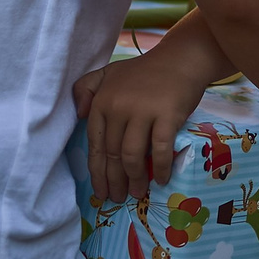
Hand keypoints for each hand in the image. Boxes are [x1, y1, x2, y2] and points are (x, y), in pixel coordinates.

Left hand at [75, 48, 212, 202]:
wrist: (181, 59)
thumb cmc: (145, 71)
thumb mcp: (109, 73)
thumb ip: (87, 88)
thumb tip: (78, 115)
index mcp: (102, 100)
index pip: (95, 144)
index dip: (97, 171)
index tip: (100, 190)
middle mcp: (119, 106)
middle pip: (112, 154)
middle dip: (114, 181)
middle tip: (118, 198)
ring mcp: (143, 111)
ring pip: (132, 156)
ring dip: (135, 179)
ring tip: (137, 193)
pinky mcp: (167, 115)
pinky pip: (159, 150)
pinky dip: (160, 168)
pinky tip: (161, 180)